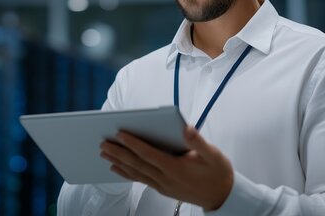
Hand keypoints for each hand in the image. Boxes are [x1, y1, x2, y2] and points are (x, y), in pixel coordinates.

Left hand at [100, 126, 233, 210]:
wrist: (221, 196)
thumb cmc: (217, 173)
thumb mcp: (213, 155)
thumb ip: (198, 142)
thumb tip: (186, 128)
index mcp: (176, 168)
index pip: (149, 154)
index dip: (133, 143)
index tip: (120, 133)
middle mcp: (166, 178)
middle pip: (137, 163)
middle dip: (119, 152)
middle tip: (103, 143)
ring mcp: (162, 185)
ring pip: (136, 173)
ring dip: (119, 162)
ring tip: (103, 153)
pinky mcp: (162, 189)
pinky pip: (140, 180)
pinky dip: (126, 173)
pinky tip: (116, 168)